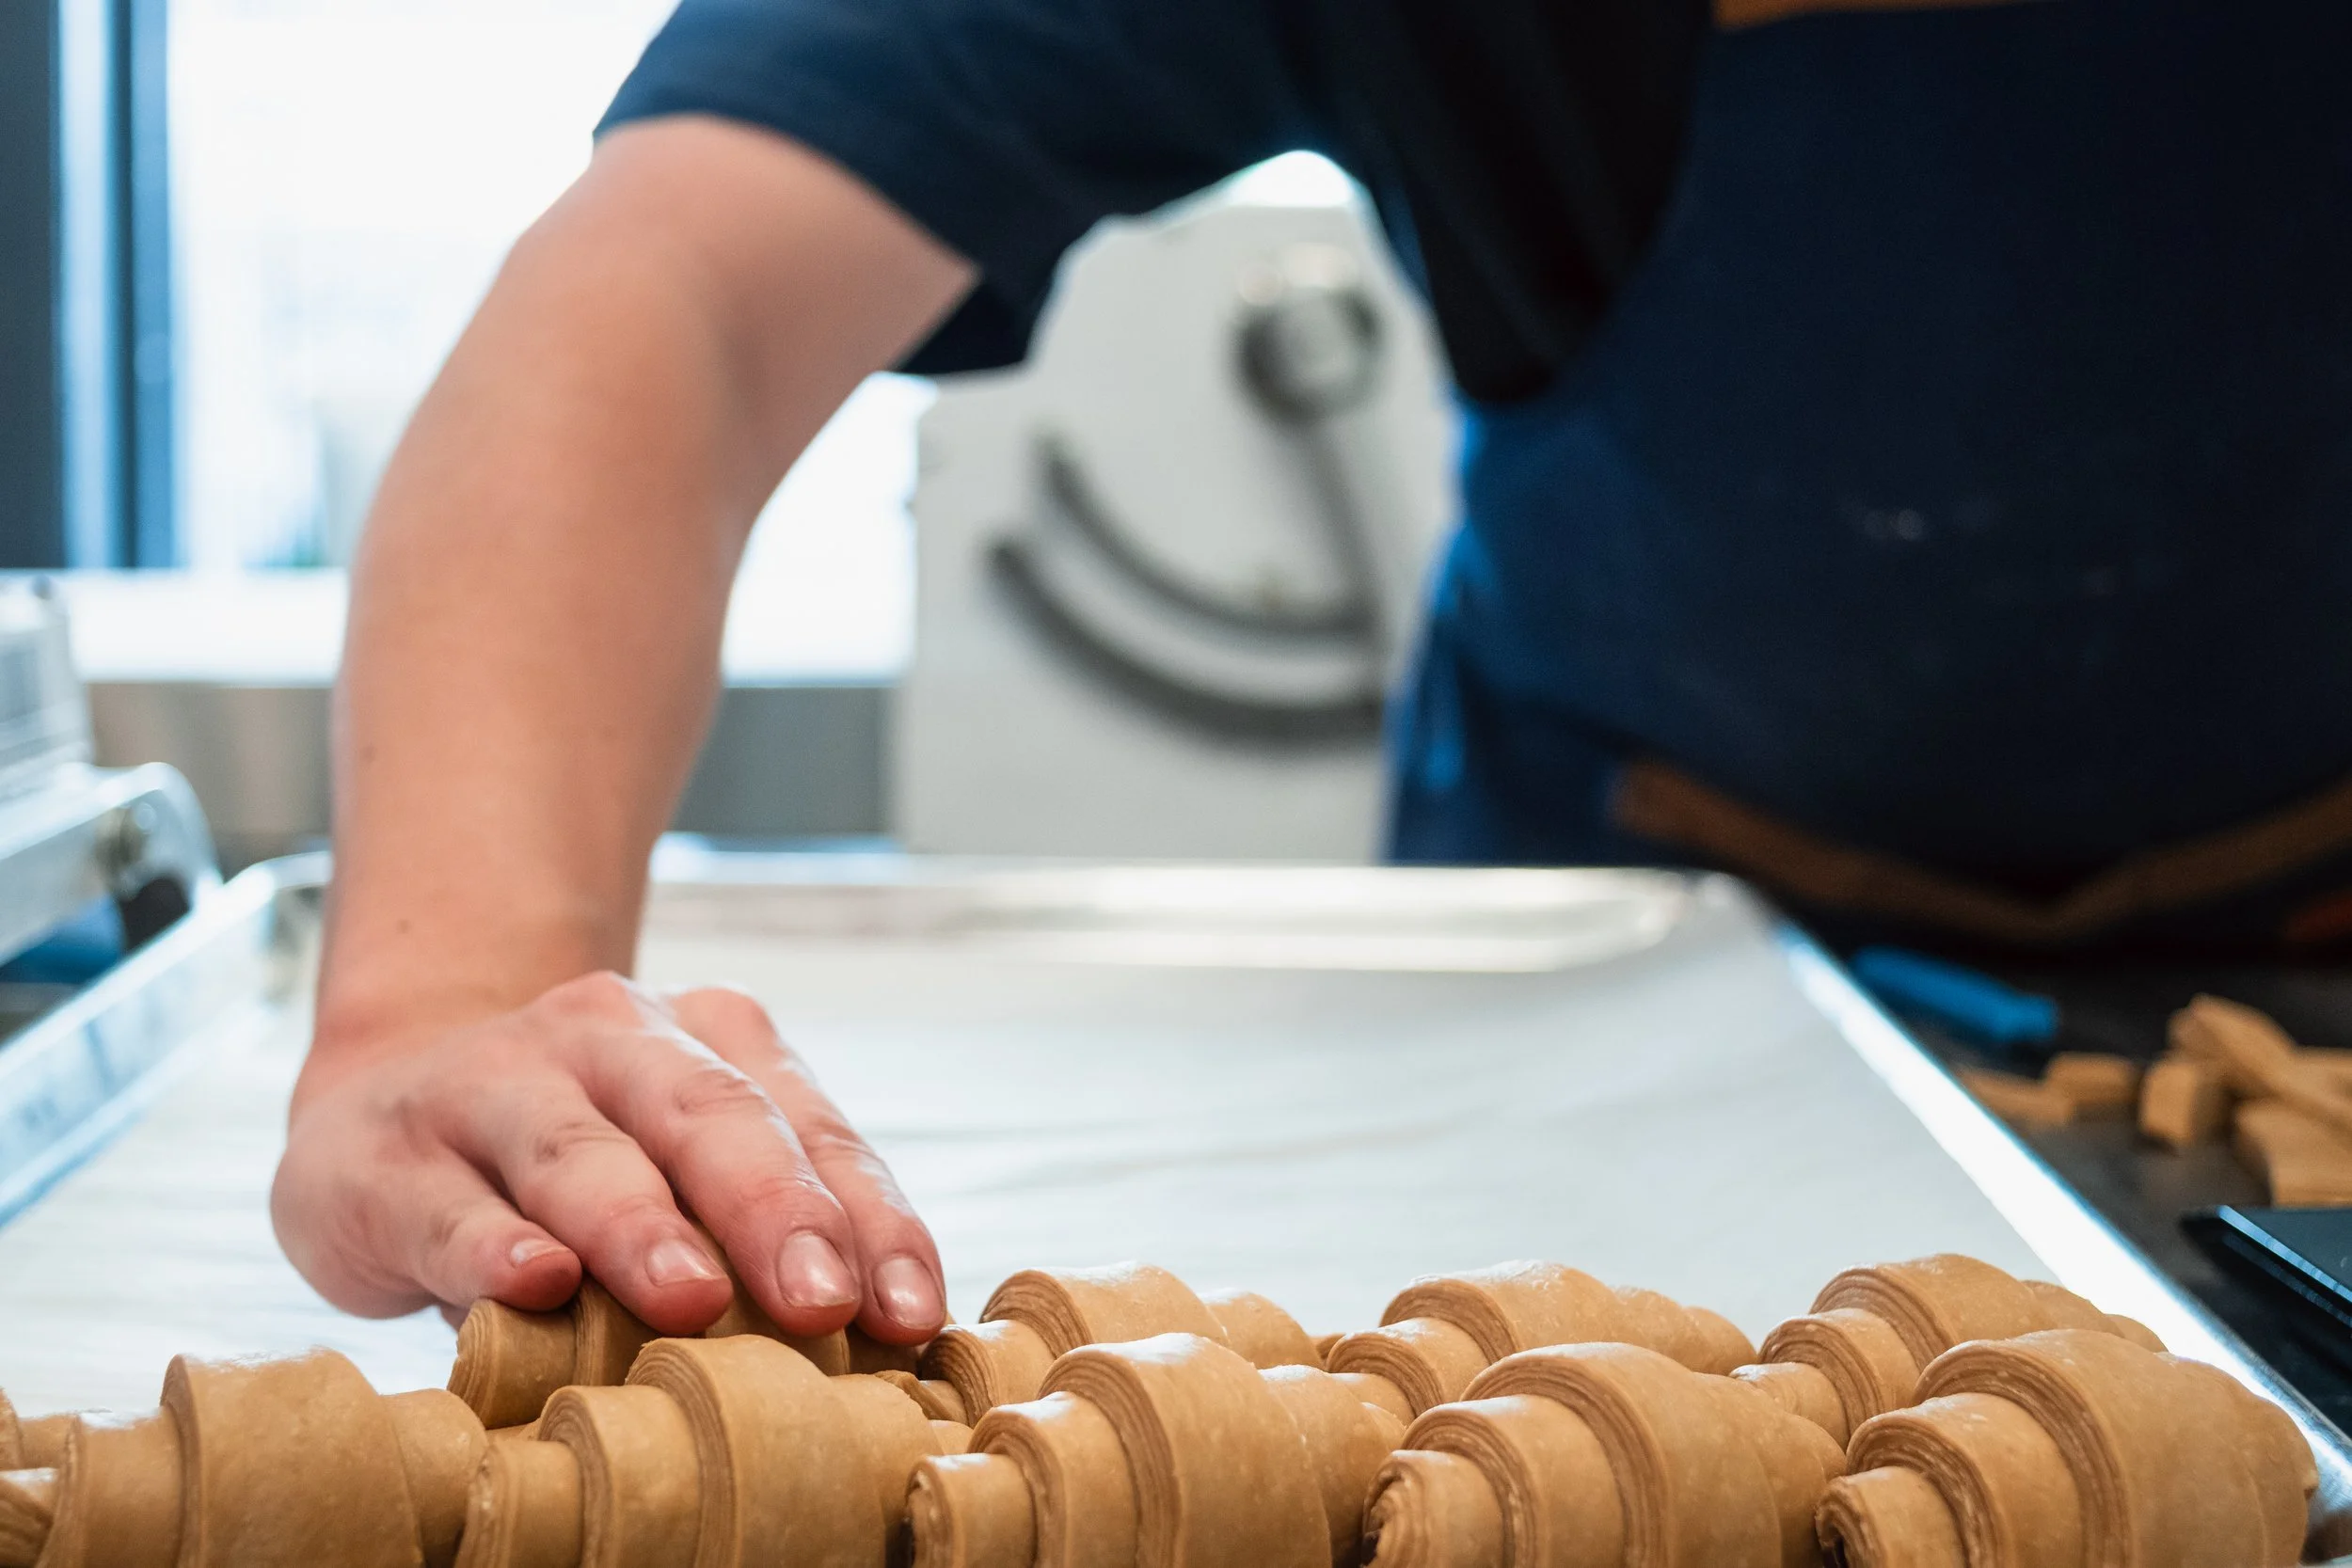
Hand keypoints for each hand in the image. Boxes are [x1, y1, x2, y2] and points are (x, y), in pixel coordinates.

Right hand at [272, 972, 945, 1342]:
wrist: (380, 1110)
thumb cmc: (574, 1171)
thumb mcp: (676, 1175)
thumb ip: (757, 1237)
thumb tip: (874, 1347)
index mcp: (707, 1038)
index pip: (810, 1125)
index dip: (869, 1219)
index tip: (911, 1313)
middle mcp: (608, 1035)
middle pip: (708, 1114)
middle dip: (775, 1208)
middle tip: (822, 1301)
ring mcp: (490, 1081)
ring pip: (579, 1149)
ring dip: (641, 1226)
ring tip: (692, 1299)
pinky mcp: (384, 1153)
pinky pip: (448, 1200)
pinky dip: (492, 1244)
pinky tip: (535, 1282)